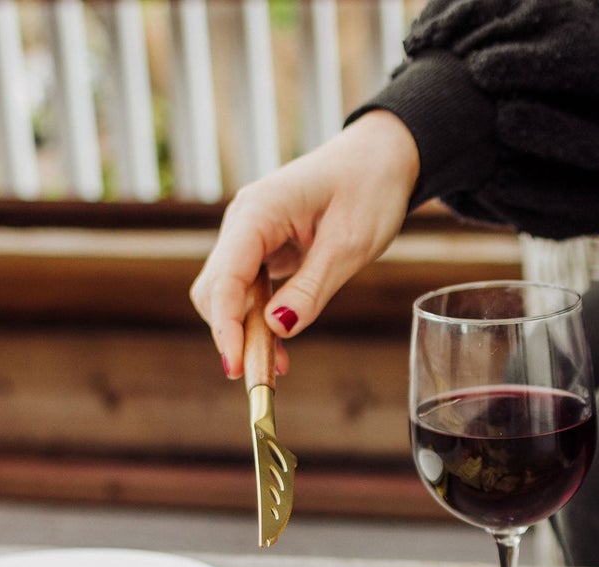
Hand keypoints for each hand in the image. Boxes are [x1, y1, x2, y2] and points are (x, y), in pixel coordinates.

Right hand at [190, 111, 419, 378]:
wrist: (383, 155)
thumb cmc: (370, 188)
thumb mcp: (349, 244)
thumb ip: (312, 288)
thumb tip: (277, 329)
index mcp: (257, 212)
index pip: (223, 280)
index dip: (225, 328)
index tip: (236, 368)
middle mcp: (243, 223)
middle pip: (215, 291)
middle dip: (233, 336)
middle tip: (264, 380)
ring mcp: (250, 235)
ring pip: (229, 296)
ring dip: (247, 333)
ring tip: (278, 368)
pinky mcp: (263, 248)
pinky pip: (249, 291)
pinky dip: (260, 321)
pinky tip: (281, 348)